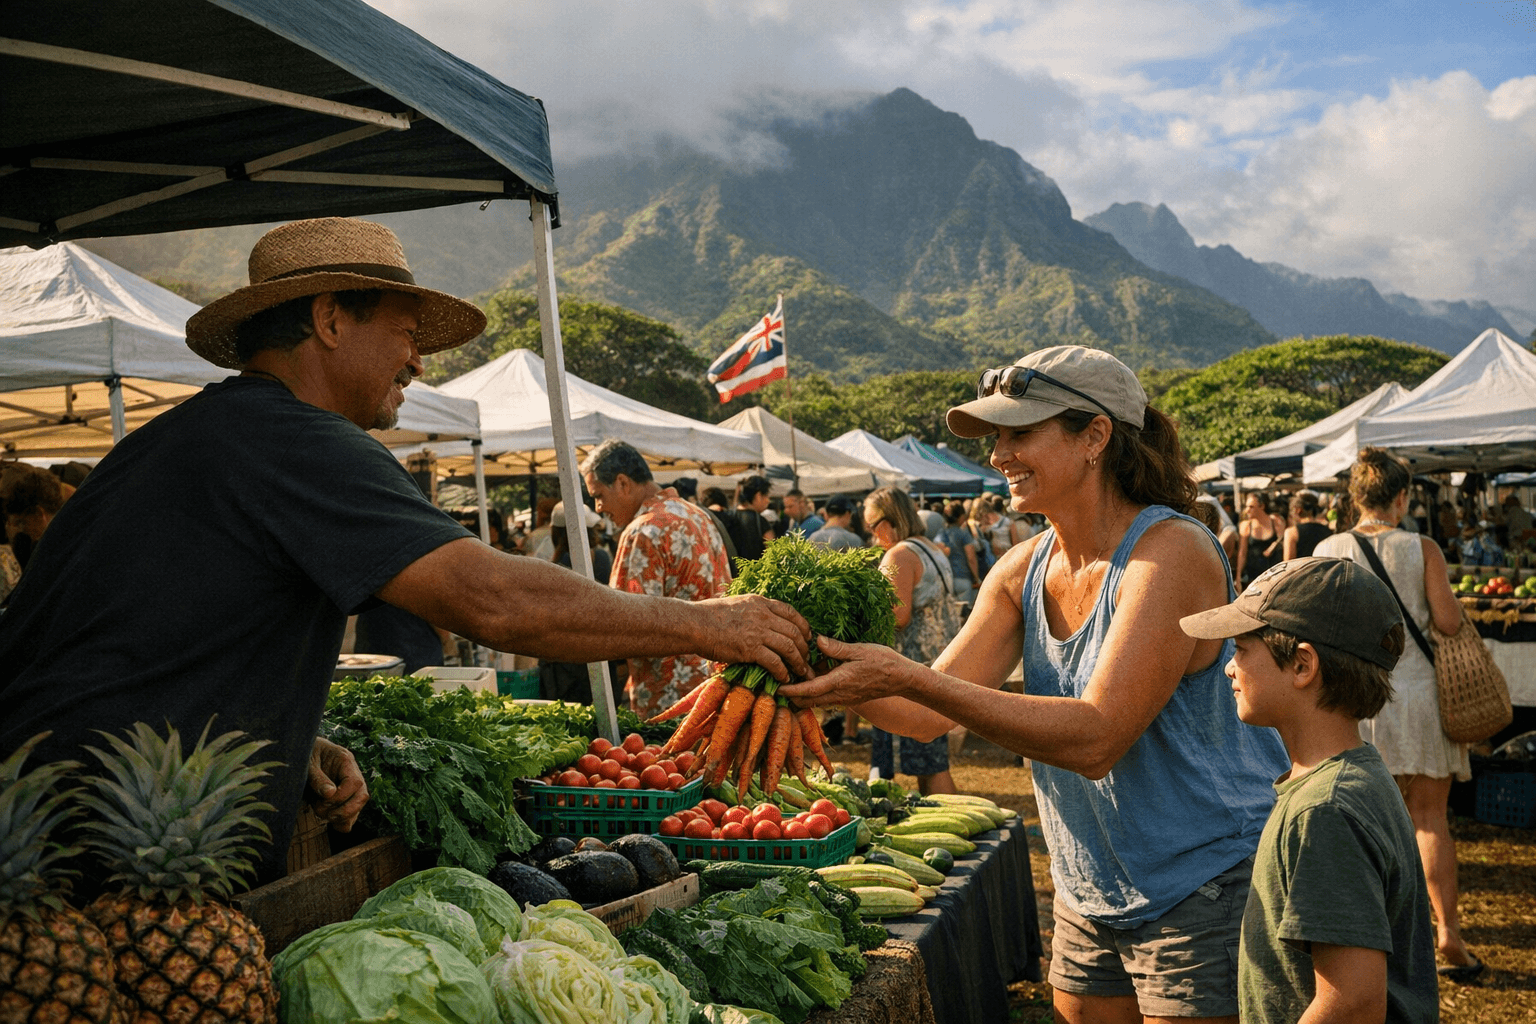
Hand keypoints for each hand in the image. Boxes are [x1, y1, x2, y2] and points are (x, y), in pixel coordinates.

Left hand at [306, 736, 368, 831]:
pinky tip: (331, 822)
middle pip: (362, 796)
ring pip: (359, 807)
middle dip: (344, 811)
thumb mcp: (308, 763)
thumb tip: (330, 794)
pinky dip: (344, 822)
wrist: (303, 751)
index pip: (355, 782)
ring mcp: (351, 786)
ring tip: (322, 814)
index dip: (341, 796)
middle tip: (323, 813)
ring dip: (342, 817)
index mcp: (345, 760)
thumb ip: (318, 778)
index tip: (324, 801)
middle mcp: (353, 773)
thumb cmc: (305, 754)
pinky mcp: (346, 796)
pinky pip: (352, 813)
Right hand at [695, 594, 812, 681]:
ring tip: (800, 672)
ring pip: (789, 647)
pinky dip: (782, 672)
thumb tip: (761, 619)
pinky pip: (775, 662)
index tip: (807, 637)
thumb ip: (752, 610)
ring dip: (798, 662)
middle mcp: (763, 615)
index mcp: (760, 602)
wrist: (693, 624)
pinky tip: (783, 679)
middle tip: (806, 659)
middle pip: (795, 631)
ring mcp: (757, 631)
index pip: (792, 613)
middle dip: (804, 648)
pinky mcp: (750, 649)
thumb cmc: (709, 615)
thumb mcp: (736, 604)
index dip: (804, 626)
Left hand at [779, 635, 912, 706]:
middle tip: (779, 678)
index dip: (789, 690)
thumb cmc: (883, 661)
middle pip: (807, 701)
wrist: (902, 679)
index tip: (775, 686)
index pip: (807, 691)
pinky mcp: (847, 698)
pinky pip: (825, 698)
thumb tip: (816, 640)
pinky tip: (813, 674)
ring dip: (803, 693)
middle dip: (791, 694)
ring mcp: (843, 699)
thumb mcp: (859, 650)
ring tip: (793, 674)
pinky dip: (814, 691)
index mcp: (839, 682)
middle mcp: (838, 695)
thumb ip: (836, 648)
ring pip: (815, 701)